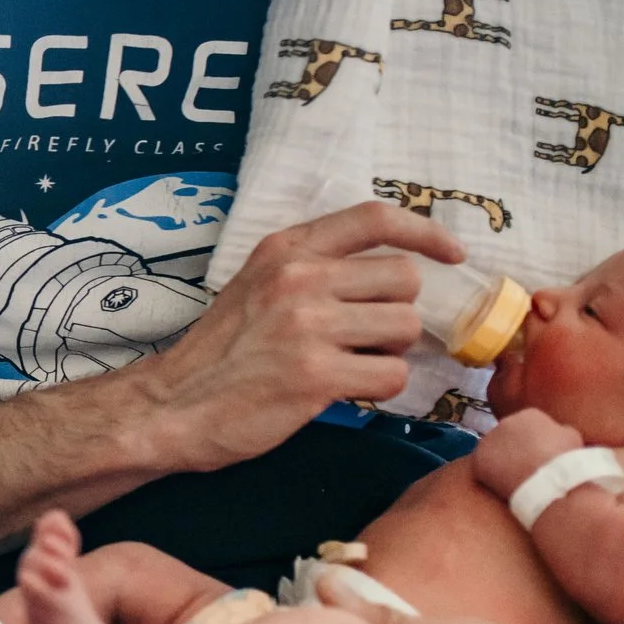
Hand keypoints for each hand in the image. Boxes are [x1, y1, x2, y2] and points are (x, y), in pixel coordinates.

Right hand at [130, 202, 464, 472]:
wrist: (171, 406)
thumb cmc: (220, 352)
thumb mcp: (257, 286)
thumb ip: (311, 272)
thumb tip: (391, 279)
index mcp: (285, 250)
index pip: (374, 217)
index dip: (425, 232)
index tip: (452, 254)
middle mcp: (299, 278)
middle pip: (403, 280)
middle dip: (398, 313)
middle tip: (370, 338)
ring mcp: (308, 325)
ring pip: (404, 329)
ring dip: (391, 353)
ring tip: (352, 365)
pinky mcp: (316, 375)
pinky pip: (391, 376)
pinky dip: (379, 389)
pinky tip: (346, 391)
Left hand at [473, 407, 583, 500]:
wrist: (549, 480)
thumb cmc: (566, 461)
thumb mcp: (572, 437)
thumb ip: (560, 431)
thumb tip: (557, 433)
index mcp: (529, 415)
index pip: (527, 425)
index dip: (532, 442)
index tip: (538, 455)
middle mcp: (505, 422)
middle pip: (508, 436)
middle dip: (514, 449)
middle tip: (524, 467)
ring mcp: (489, 440)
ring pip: (494, 451)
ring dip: (501, 462)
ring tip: (514, 478)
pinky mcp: (478, 459)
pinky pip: (482, 467)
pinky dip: (490, 475)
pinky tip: (502, 485)